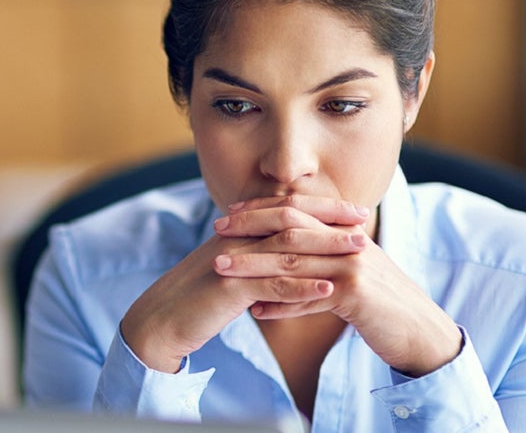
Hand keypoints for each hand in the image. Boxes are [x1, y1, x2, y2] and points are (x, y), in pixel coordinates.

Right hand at [119, 196, 367, 372]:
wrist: (160, 319)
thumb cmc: (196, 298)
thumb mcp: (228, 269)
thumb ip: (255, 256)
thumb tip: (285, 252)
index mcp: (237, 231)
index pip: (285, 209)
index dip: (321, 207)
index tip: (353, 211)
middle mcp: (235, 238)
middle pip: (290, 220)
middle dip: (330, 220)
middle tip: (364, 223)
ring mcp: (232, 261)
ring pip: (286, 248)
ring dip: (326, 249)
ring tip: (360, 253)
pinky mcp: (229, 288)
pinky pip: (271, 285)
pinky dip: (302, 287)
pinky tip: (329, 290)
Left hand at [213, 195, 461, 376]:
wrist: (420, 331)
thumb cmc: (379, 304)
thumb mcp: (347, 273)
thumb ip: (318, 260)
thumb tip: (278, 263)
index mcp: (344, 231)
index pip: (297, 210)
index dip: (261, 209)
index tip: (229, 214)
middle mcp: (348, 241)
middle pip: (290, 227)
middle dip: (249, 227)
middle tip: (216, 230)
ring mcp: (353, 266)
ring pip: (293, 261)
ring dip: (253, 265)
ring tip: (221, 269)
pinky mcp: (356, 294)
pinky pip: (308, 297)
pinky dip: (280, 304)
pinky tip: (255, 312)